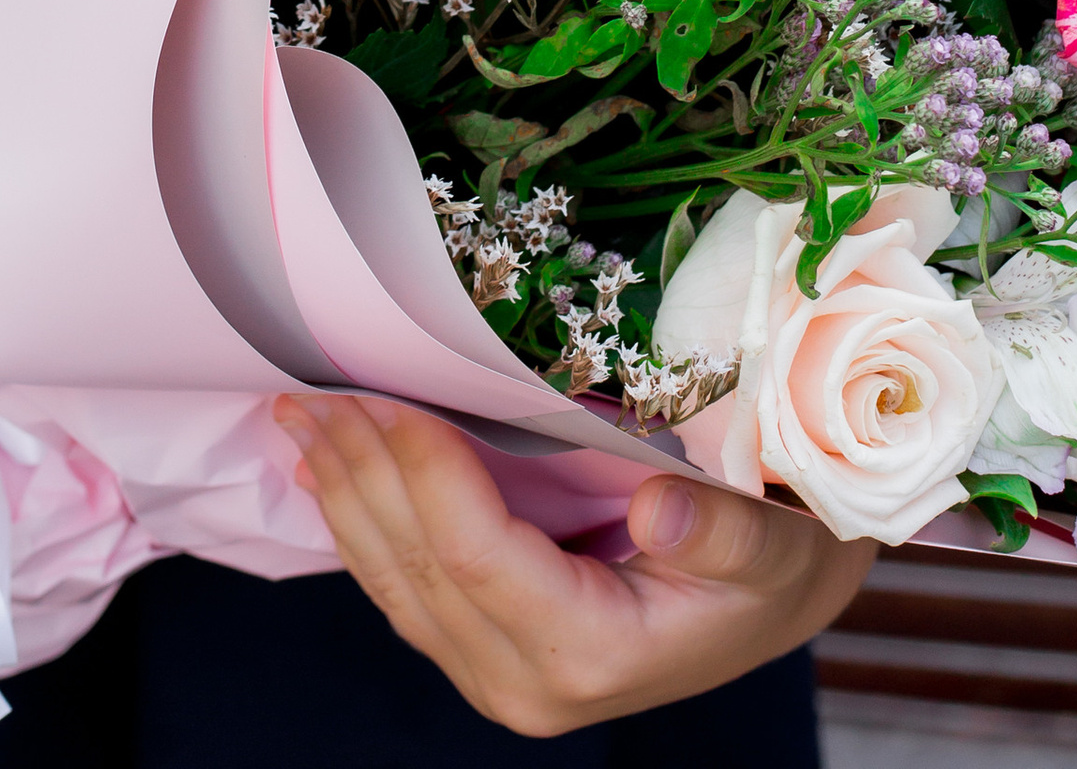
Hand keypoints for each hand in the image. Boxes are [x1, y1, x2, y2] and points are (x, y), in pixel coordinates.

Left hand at [275, 393, 869, 736]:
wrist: (774, 601)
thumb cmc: (776, 557)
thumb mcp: (775, 541)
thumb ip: (719, 532)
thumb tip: (660, 510)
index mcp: (593, 655)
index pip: (478, 556)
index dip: (425, 474)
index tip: (384, 394)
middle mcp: (530, 683)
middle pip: (420, 569)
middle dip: (360, 475)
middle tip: (308, 393)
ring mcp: (501, 678)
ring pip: (396, 584)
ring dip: (343, 496)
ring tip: (300, 420)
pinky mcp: (485, 657)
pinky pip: (405, 590)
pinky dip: (361, 524)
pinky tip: (329, 472)